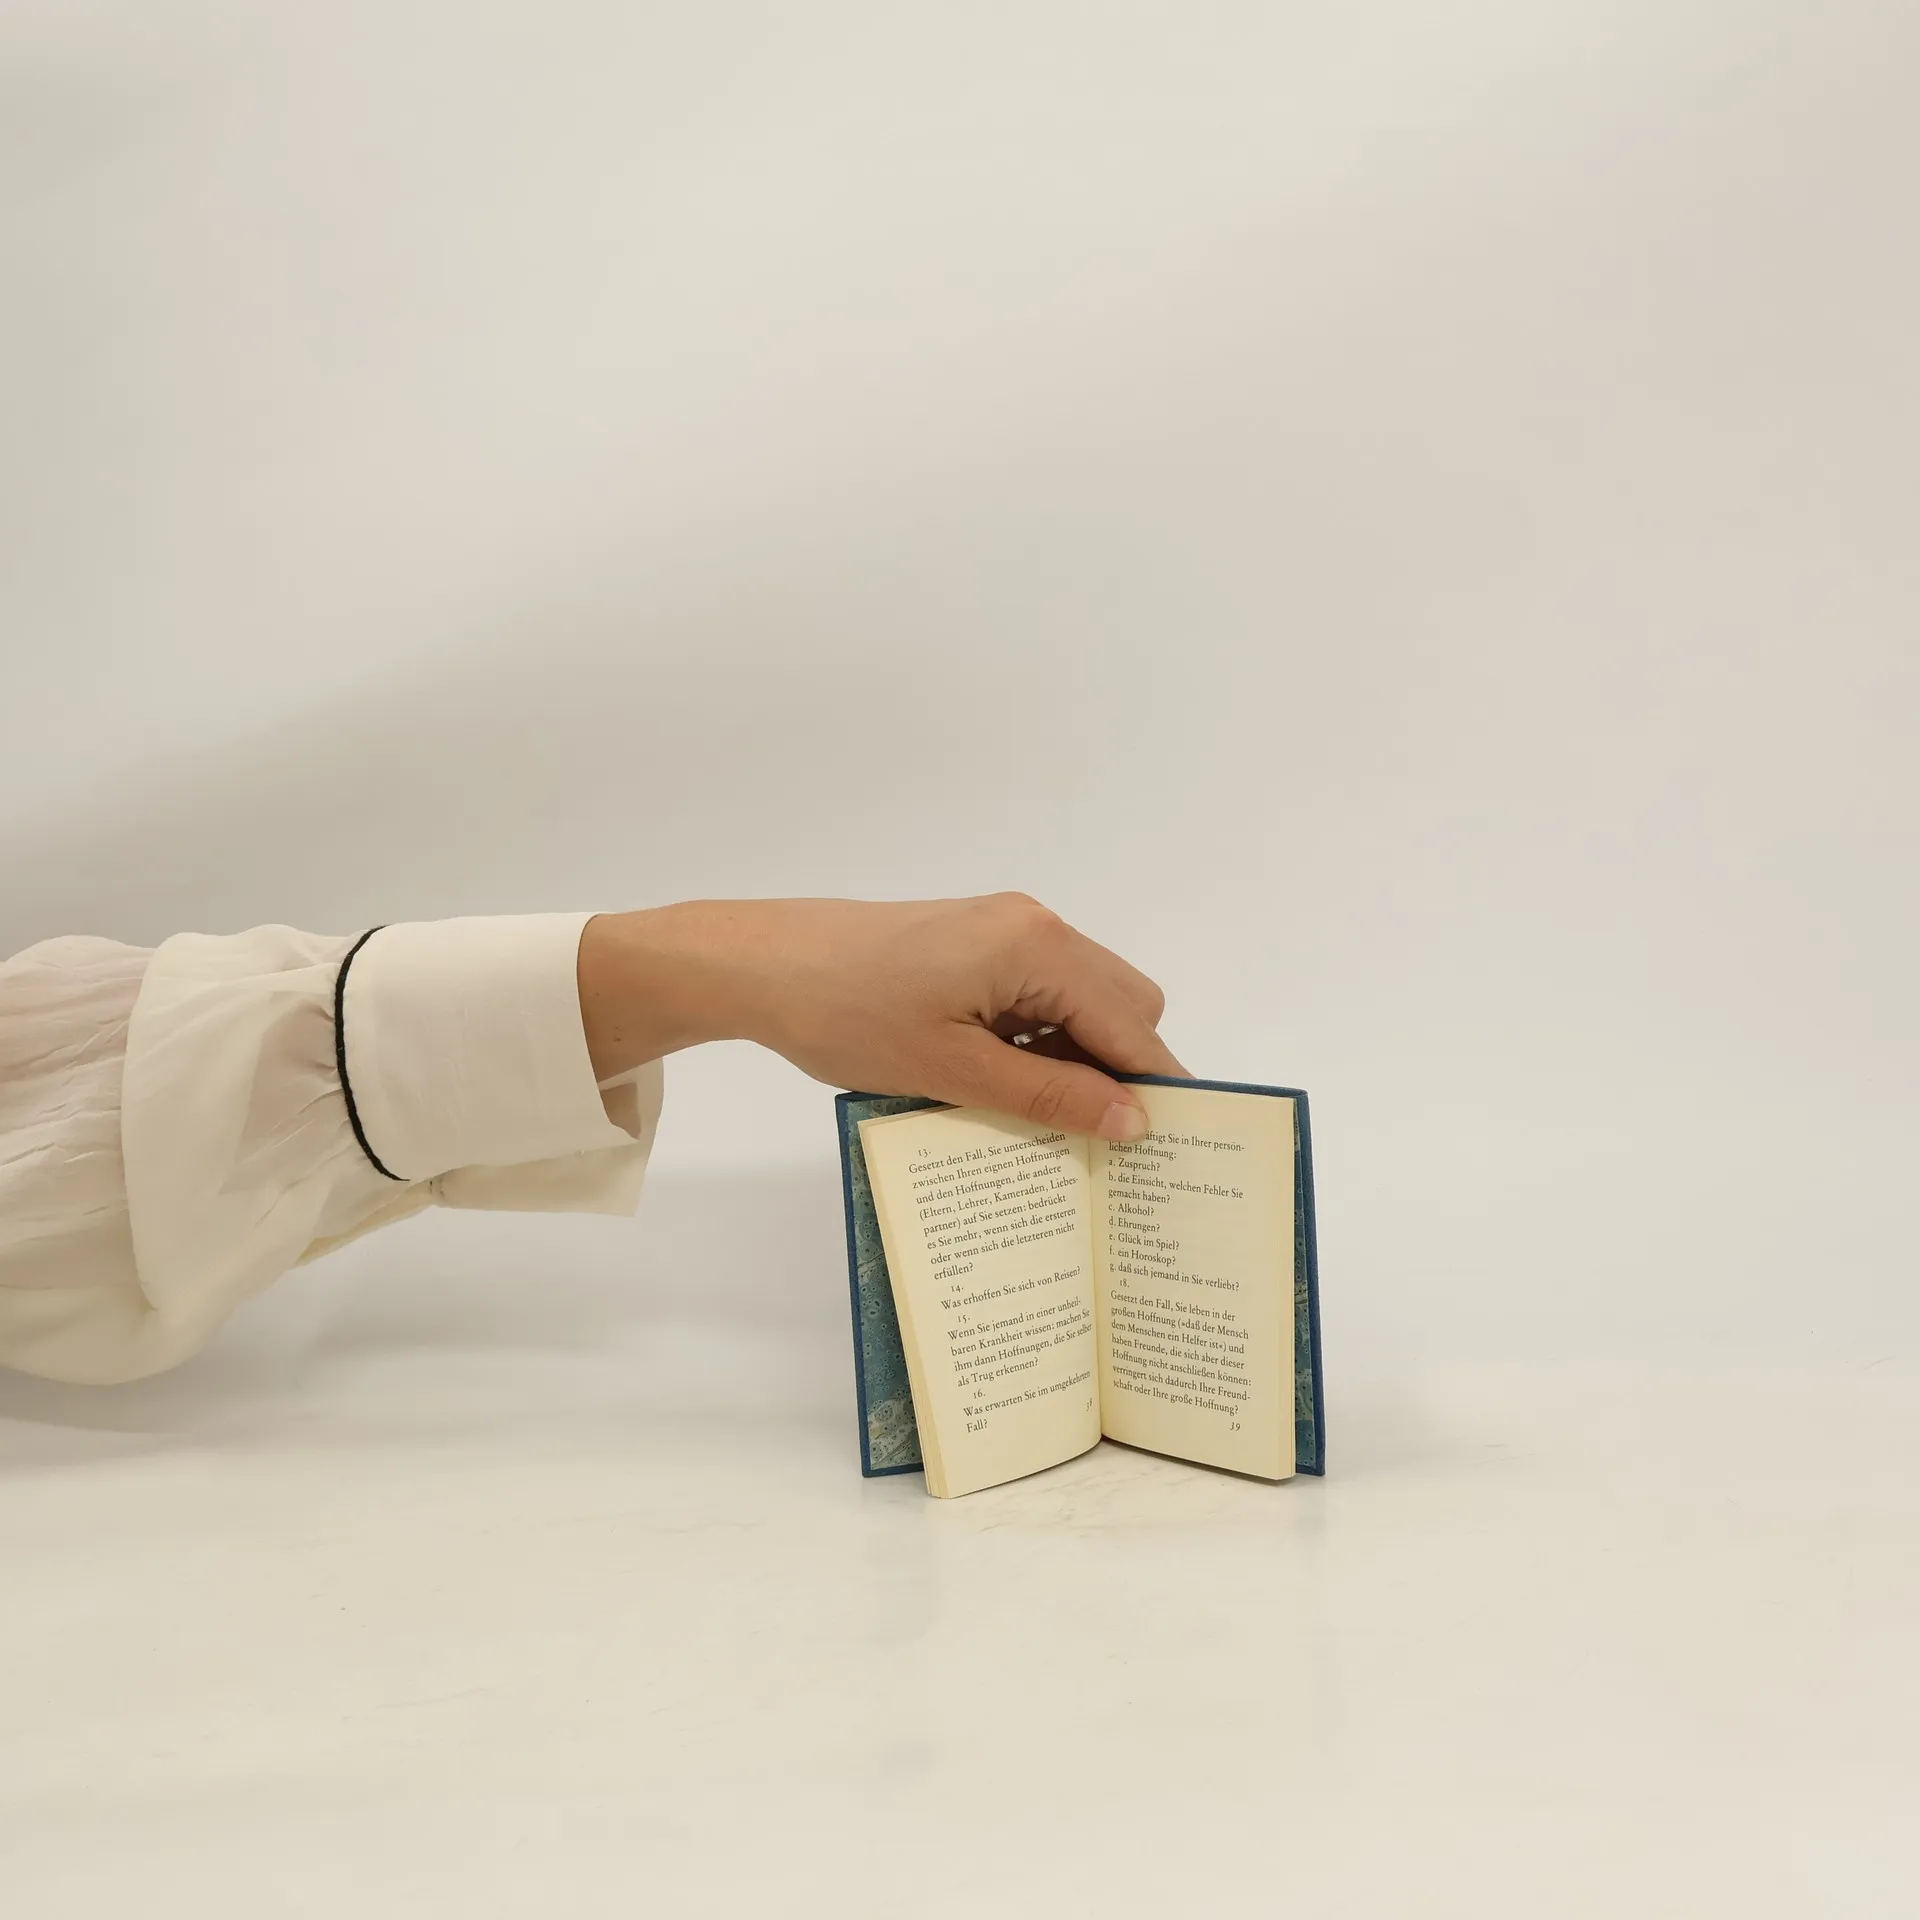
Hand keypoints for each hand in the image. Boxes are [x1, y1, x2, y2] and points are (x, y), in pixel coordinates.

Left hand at [577, 894, 1186, 1140]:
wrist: (759, 965)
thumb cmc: (848, 1016)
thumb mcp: (954, 1072)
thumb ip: (1051, 1096)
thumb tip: (1134, 1120)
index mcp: (1038, 947)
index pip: (1132, 1023)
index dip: (1152, 1087)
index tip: (1163, 1152)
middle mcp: (1034, 926)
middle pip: (1122, 1003)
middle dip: (1120, 1069)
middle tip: (1096, 1140)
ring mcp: (1002, 928)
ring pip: (1081, 999)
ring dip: (1077, 1056)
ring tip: (1048, 1122)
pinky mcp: (972, 942)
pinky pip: (1038, 993)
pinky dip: (1040, 1039)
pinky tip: (1009, 1086)